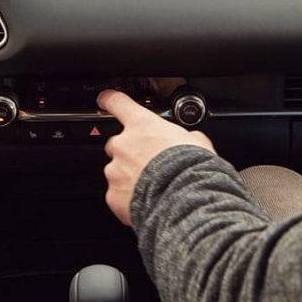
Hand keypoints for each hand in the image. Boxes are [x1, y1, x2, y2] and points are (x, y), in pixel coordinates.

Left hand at [99, 89, 214, 225]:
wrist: (185, 201)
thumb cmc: (191, 169)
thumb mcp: (196, 142)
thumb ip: (186, 136)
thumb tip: (191, 139)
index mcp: (141, 125)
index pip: (118, 103)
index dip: (110, 100)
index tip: (104, 99)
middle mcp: (123, 145)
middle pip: (117, 143)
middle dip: (131, 152)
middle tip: (151, 164)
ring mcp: (115, 170)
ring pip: (117, 171)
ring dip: (131, 177)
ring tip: (154, 187)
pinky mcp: (113, 195)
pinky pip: (118, 195)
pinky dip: (129, 199)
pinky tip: (148, 202)